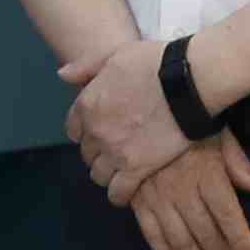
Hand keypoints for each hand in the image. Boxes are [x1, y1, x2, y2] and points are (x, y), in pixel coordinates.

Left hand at [65, 42, 196, 200]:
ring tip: (121, 170)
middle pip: (86, 153)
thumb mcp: (114, 54)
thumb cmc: (154, 63)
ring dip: (107, 173)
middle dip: (97, 152)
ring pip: (98, 175)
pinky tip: (125, 192)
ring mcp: (114, 152)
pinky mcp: (137, 169)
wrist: (187, 82)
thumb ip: (86, 67)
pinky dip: (119, 195)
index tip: (99, 131)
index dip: (85, 131)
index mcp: (87, 104)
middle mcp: (95, 132)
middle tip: (115, 148)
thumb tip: (62, 75)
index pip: (73, 129)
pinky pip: (118, 192)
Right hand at [127, 131, 249, 249]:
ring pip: (181, 240)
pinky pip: (153, 236)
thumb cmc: (187, 122)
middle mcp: (182, 190)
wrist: (141, 109)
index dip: (240, 240)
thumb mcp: (219, 134)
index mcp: (206, 173)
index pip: (228, 215)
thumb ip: (238, 162)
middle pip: (207, 233)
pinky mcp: (138, 202)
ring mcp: (157, 198)